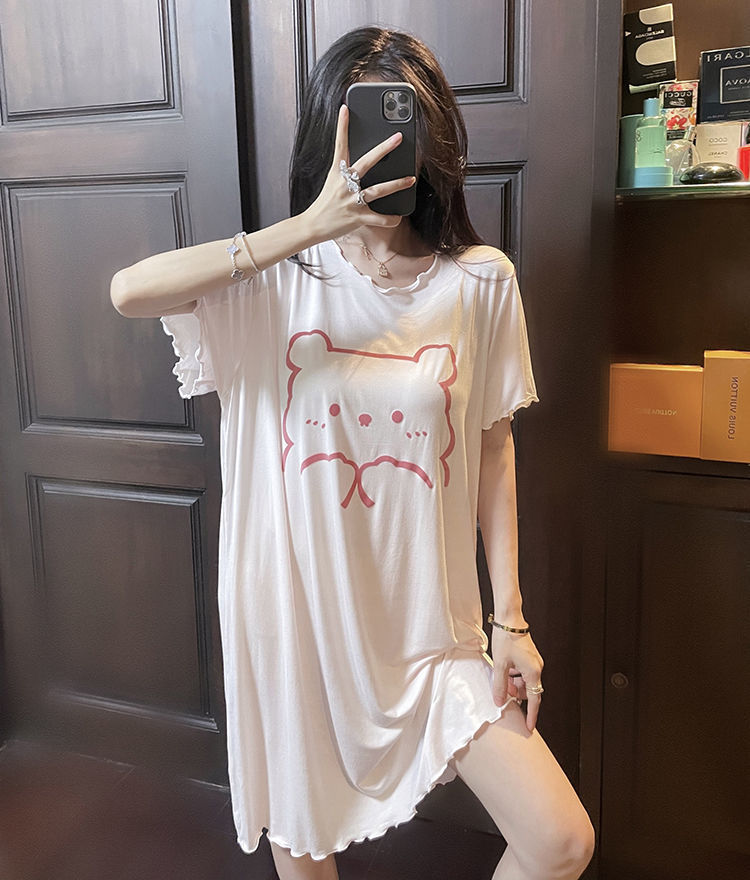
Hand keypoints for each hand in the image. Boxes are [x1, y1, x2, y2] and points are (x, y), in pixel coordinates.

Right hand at [303, 104, 416, 241]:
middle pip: (367, 162)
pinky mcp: (358, 217)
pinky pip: (379, 218)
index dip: (342, 127)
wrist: (312, 226)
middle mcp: (344, 184)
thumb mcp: (332, 183)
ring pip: (379, 190)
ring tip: (411, 179)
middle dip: (384, 149)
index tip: (345, 109)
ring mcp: (352, 201)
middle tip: (398, 137)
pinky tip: (398, 216)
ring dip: (397, 184)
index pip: (340, 145)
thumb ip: (346, 172)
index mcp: (337, 173)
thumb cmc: (325, 204)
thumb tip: (361, 164)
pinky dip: (391, 218)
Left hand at [490, 626, 543, 732]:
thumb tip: (500, 702)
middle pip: (529, 690)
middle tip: (503, 695)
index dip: (531, 714)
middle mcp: (537, 667)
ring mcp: (534, 661)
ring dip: (514, 685)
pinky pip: (524, 673)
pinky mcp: (529, 656)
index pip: (534, 699)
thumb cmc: (506, 639)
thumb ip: (500, 685)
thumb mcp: (499, 665)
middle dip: (517, 695)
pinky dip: (515, 676)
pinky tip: (504, 671)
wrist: (510, 618)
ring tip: (501, 680)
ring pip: (525, 681)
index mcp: (532, 672)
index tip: (530, 727)